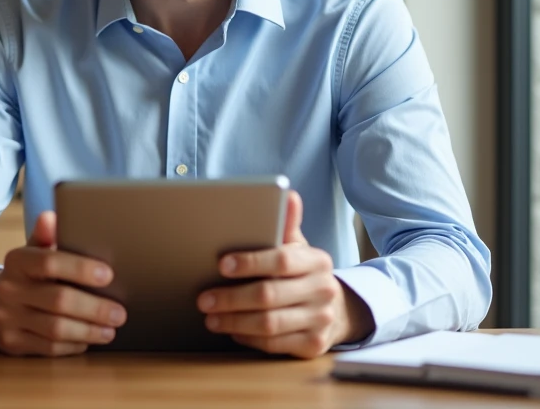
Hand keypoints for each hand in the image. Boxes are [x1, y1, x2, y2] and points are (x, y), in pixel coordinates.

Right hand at [0, 211, 126, 356]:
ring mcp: (6, 318)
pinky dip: (74, 344)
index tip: (109, 275)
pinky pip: (49, 348)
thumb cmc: (27, 275)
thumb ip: (46, 236)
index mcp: (16, 261)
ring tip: (110, 329)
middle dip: (94, 308)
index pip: (49, 262)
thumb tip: (51, 217)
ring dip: (89, 330)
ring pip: (55, 329)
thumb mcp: (34, 251)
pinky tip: (89, 338)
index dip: (80, 269)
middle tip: (119, 313)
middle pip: (58, 300)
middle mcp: (8, 289)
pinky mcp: (11, 342)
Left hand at [197, 190, 373, 358]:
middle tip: (203, 299)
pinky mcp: (314, 346)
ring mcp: (321, 320)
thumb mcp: (297, 247)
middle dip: (231, 298)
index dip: (250, 263)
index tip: (221, 264)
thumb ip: (286, 224)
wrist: (336, 310)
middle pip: (269, 296)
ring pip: (269, 325)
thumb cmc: (302, 273)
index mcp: (317, 261)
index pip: (281, 260)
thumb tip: (288, 194)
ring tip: (210, 317)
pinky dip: (248, 339)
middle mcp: (323, 291)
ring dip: (234, 322)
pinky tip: (231, 331)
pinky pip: (274, 345)